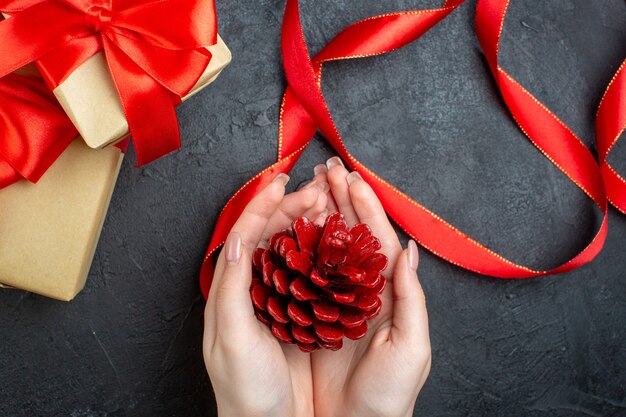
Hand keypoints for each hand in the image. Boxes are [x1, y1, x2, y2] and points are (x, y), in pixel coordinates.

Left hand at [203, 173, 327, 416]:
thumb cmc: (245, 387)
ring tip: (327, 206)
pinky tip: (333, 244)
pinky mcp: (296, 314)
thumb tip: (238, 237)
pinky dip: (319, 253)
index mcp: (230, 291)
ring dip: (306, 225)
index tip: (282, 182)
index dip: (263, 206)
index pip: (246, 236)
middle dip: (290, 208)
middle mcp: (251, 290)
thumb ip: (232, 287)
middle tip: (317, 191)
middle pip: (268, 237)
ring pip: (289, 251)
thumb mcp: (232, 338)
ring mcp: (275, 301)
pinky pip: (306, 274)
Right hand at [310, 158, 430, 416]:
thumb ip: (412, 299)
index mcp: (388, 294)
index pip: (377, 240)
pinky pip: (305, 273)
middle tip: (326, 169)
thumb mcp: (411, 349)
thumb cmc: (390, 395)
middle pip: (352, 235)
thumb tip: (408, 252)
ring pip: (328, 248)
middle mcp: (361, 291)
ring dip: (321, 214)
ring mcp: (335, 300)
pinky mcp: (311, 314)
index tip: (350, 178)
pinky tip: (291, 228)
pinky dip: (300, 247)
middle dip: (341, 199)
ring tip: (310, 187)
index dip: (365, 207)